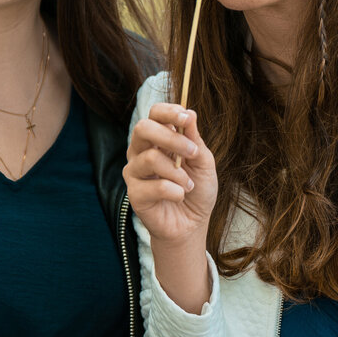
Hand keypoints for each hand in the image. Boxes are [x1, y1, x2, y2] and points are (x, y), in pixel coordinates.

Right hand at [123, 103, 217, 245]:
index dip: (169, 112)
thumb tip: (190, 113)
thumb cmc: (196, 190)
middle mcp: (141, 151)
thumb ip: (194, 139)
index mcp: (158, 139)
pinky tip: (180, 197)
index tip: (186, 118)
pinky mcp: (134, 194)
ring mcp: (135, 172)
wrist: (192, 224)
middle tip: (192, 153)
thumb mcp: (203, 162)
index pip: (154, 113)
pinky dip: (176, 192)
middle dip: (172, 138)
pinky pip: (156, 186)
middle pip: (143, 128)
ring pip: (150, 157)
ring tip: (188, 184)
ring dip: (178, 172)